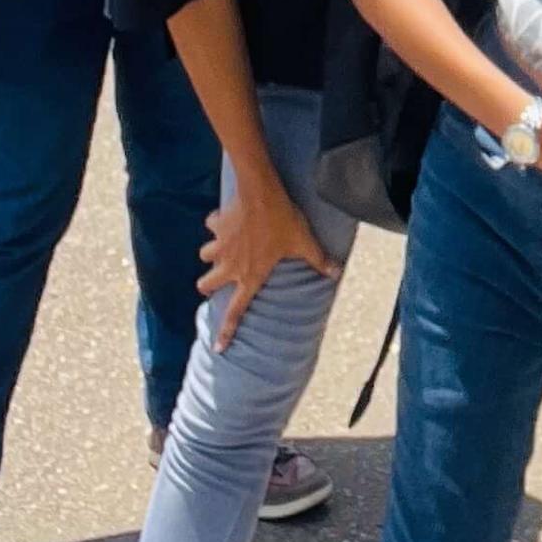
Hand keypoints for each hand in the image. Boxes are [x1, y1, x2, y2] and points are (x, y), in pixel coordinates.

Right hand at [199, 183, 338, 350]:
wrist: (261, 192)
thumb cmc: (283, 221)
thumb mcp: (303, 242)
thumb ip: (318, 259)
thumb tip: (337, 272)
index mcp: (251, 275)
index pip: (236, 310)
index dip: (226, 331)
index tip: (217, 348)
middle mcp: (230, 265)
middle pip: (205, 284)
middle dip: (208, 284)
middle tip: (218, 279)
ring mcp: (220, 246)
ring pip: (204, 257)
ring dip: (212, 254)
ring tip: (225, 247)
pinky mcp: (215, 226)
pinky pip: (211, 228)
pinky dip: (216, 225)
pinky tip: (227, 219)